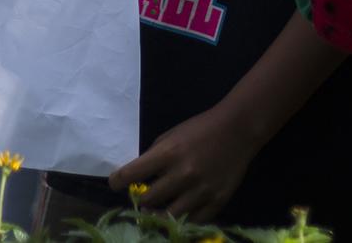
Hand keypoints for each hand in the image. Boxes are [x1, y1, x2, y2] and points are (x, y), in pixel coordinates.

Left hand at [108, 104, 256, 221]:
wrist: (237, 130)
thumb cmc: (199, 129)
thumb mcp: (171, 136)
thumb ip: (154, 156)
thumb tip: (139, 178)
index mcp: (167, 154)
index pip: (131, 174)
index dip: (117, 181)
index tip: (115, 184)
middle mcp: (182, 174)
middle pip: (148, 200)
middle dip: (140, 199)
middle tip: (140, 199)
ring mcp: (201, 191)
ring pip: (168, 216)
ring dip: (157, 214)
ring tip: (154, 211)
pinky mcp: (217, 202)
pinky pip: (192, 221)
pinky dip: (181, 219)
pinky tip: (176, 214)